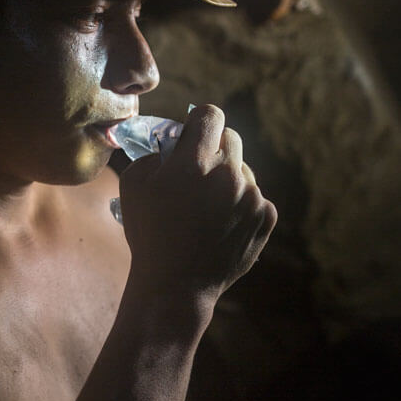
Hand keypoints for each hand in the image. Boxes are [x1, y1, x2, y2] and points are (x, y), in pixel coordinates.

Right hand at [119, 104, 275, 302]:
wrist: (176, 285)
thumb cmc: (149, 234)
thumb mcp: (134, 185)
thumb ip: (155, 151)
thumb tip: (175, 140)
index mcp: (194, 162)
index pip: (210, 115)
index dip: (200, 122)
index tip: (193, 136)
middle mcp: (228, 174)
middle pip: (230, 138)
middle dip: (214, 149)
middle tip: (198, 173)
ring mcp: (251, 196)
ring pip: (243, 171)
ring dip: (227, 181)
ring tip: (206, 211)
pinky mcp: (267, 217)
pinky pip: (255, 197)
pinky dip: (241, 206)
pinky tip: (220, 226)